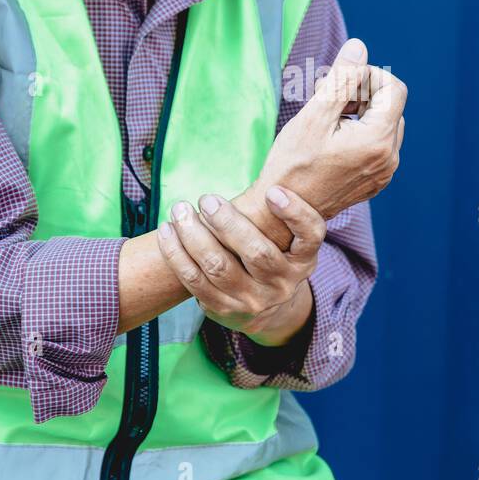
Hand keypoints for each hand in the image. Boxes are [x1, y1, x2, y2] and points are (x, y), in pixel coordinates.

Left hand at [157, 185, 323, 343]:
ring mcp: (253, 300)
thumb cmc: (270, 256)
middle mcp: (283, 283)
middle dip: (227, 222)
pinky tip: (167, 232)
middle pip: (257, 252)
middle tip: (207, 199)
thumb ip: (275, 215)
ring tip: (180, 210)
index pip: (311, 236)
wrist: (262, 308)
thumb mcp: (286, 241)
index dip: (295, 213)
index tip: (272, 191)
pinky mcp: (223, 309)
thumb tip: (263, 170)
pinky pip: (194, 281)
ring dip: (194, 234)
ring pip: (219, 266)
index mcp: (303, 260)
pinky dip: (176, 254)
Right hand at [250, 37, 406, 221]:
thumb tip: (359, 47)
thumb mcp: (315, 114)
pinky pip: (378, 145)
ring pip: (384, 124)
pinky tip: (332, 139)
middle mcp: (389, 159)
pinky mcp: (376, 181)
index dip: (369, 75)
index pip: (394, 88)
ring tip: (327, 119)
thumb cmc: (293, 163)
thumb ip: (341, 78)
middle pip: (390, 105)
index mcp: (378, 141)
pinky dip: (360, 133)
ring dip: (360, 112)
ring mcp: (384, 173)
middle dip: (362, 93)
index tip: (341, 81)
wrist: (283, 211)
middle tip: (327, 97)